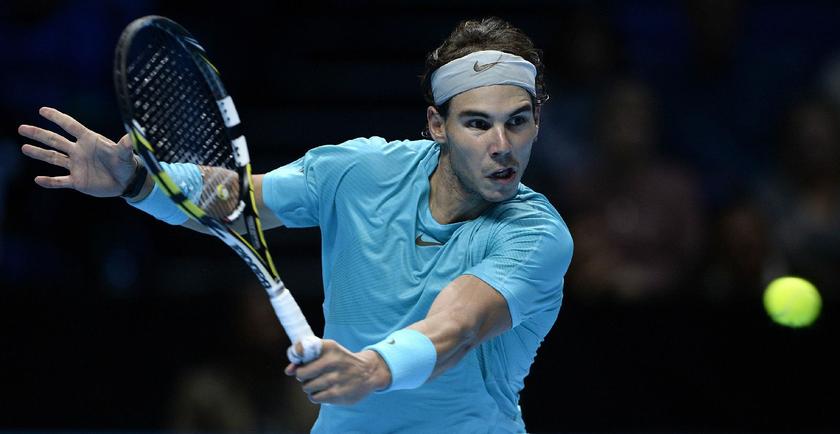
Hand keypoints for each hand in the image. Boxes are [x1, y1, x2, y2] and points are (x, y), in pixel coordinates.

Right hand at [19, 107, 136, 196]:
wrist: (127, 181)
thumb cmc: (126, 163)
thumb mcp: (125, 154)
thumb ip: (125, 145)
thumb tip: (132, 136)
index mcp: (89, 140)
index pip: (70, 126)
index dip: (57, 118)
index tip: (43, 110)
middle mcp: (79, 151)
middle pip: (55, 140)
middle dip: (39, 134)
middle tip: (22, 128)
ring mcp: (76, 166)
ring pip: (53, 158)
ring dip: (39, 154)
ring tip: (24, 148)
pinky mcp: (77, 181)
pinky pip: (60, 181)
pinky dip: (50, 182)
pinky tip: (38, 180)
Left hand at [285, 339, 390, 404]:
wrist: (368, 372)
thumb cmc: (341, 361)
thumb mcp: (328, 351)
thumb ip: (305, 357)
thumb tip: (288, 371)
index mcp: (330, 347)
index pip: (302, 349)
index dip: (295, 356)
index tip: (298, 361)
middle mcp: (333, 361)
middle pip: (302, 374)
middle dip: (303, 376)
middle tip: (311, 375)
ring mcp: (336, 379)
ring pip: (307, 387)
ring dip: (310, 387)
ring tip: (320, 383)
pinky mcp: (338, 394)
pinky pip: (315, 398)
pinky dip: (316, 395)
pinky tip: (325, 390)